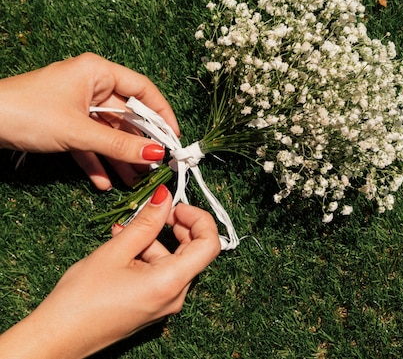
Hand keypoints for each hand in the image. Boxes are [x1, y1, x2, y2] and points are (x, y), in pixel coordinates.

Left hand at [0, 53, 179, 189]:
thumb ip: (120, 145)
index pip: (143, 90)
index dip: (162, 114)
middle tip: (157, 166)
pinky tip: (104, 183)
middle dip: (140, 143)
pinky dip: (96, 162)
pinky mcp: (62, 124)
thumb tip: (157, 154)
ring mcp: (76, 106)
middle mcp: (90, 85)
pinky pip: (88, 143)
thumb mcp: (80, 131)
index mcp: (98, 72)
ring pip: (108, 133)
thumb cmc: (28, 113)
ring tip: (135, 182)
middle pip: (126, 115)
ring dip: (120, 158)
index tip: (173, 139)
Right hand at [0, 185, 220, 358]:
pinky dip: (146, 256)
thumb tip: (165, 198)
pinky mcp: (152, 306)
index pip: (209, 245)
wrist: (58, 339)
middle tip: (156, 212)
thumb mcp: (115, 252)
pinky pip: (160, 274)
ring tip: (123, 231)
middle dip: (177, 227)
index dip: (200, 219)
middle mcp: (174, 296)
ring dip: (154, 240)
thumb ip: (145, 223)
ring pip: (172, 261)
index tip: (178, 206)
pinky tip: (122, 247)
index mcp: (171, 283)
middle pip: (193, 252)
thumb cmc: (82, 300)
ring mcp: (164, 303)